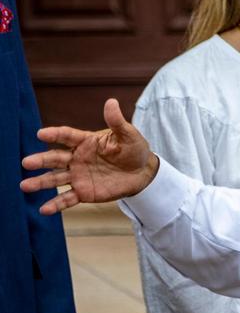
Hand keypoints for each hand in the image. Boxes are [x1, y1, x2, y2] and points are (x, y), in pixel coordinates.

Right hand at [20, 98, 157, 214]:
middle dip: (41, 160)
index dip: (55, 134)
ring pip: (56, 179)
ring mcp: (78, 176)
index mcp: (85, 142)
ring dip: (40, 182)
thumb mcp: (128, 135)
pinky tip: (44, 209)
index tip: (41, 134)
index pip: (67, 136)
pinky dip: (56, 204)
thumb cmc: (134, 149)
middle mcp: (77, 158)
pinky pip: (67, 199)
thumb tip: (111, 102)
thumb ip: (117, 122)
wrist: (142, 172)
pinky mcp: (83, 192)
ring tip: (25, 186)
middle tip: (26, 162)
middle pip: (55, 158)